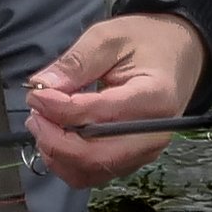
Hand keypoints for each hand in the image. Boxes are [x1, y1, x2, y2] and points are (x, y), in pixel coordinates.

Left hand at [24, 14, 207, 187]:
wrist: (176, 53)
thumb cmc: (143, 43)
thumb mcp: (107, 38)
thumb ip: (76, 63)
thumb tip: (42, 86)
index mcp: (154, 97)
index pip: (100, 116)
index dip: (59, 109)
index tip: (36, 95)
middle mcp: (154, 133)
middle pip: (95, 156)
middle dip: (54, 139)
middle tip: (35, 114)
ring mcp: (144, 150)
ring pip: (91, 171)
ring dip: (57, 153)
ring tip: (43, 122)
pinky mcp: (132, 158)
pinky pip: (94, 174)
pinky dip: (67, 162)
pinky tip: (56, 137)